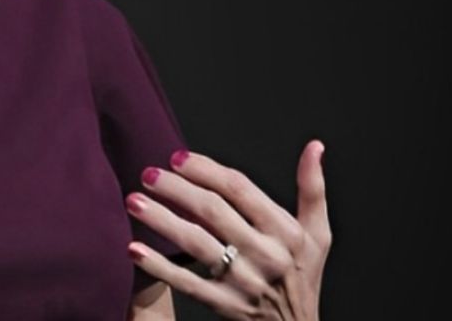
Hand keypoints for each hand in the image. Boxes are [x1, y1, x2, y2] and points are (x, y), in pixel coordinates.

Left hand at [126, 141, 330, 320]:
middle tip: (148, 174)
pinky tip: (134, 249)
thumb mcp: (318, 233)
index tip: (177, 157)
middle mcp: (265, 254)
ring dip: (161, 220)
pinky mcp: (225, 305)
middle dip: (176, 189)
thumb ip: (313, 188)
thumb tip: (314, 146)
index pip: (240, 189)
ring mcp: (243, 282)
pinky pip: (187, 282)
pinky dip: (160, 266)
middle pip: (212, 212)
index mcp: (285, 231)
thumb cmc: (303, 275)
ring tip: (133, 201)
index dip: (206, 170)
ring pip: (196, 244)